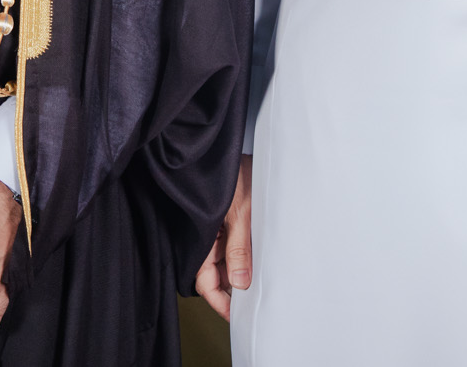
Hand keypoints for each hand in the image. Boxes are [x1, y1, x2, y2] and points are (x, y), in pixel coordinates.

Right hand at [194, 155, 252, 320]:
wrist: (230, 150)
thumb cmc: (234, 175)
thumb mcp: (241, 213)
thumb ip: (239, 249)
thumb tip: (240, 284)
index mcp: (203, 237)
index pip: (205, 281)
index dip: (220, 301)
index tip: (237, 316)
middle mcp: (208, 236)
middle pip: (216, 275)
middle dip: (232, 291)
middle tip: (254, 306)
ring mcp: (219, 229)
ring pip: (227, 262)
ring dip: (242, 273)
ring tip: (263, 286)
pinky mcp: (231, 219)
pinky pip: (236, 246)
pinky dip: (247, 257)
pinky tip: (263, 262)